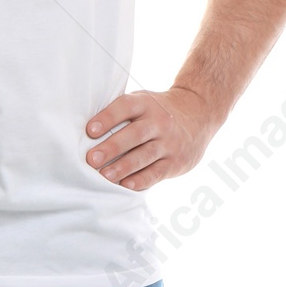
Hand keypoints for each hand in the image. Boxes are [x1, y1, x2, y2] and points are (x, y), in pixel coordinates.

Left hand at [85, 85, 214, 190]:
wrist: (198, 114)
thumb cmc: (157, 111)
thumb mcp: (143, 102)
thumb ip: (121, 114)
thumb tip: (87, 133)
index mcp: (146, 103)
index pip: (125, 107)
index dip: (108, 118)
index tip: (90, 131)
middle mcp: (160, 122)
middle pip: (135, 134)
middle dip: (112, 147)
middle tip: (92, 159)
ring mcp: (170, 142)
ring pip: (145, 155)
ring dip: (124, 167)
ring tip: (104, 176)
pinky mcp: (176, 161)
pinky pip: (157, 172)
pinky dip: (141, 180)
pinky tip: (126, 184)